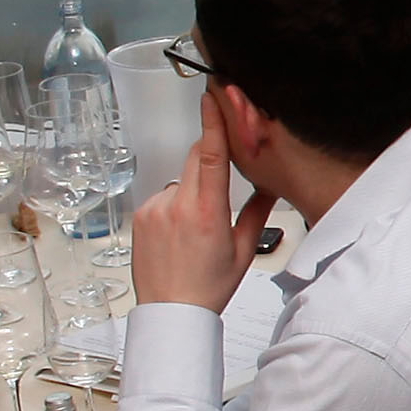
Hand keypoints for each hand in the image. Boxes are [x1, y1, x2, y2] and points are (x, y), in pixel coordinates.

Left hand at [129, 133, 253, 312]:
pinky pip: (163, 197)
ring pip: (180, 180)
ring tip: (194, 228)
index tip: (213, 98)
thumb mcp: (243, 251)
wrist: (171, 312)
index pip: (212, 154)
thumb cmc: (207, 287)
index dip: (213, 122)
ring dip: (191, 190)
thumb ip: (258, 212)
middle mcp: (178, 206)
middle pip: (196, 158)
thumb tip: (270, 187)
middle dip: (210, 158)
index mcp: (208, 212)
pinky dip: (173, 206)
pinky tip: (178, 233)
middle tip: (219, 184)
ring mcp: (155, 210)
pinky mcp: (140, 216)